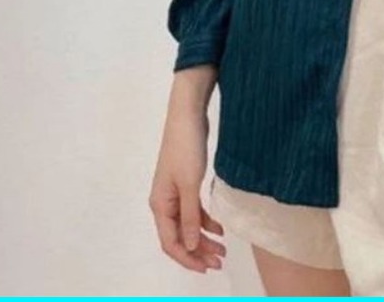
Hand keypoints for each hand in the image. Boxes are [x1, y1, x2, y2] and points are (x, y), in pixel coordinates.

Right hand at [149, 98, 225, 272]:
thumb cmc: (186, 148)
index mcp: (160, 205)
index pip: (171, 242)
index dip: (188, 258)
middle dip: (198, 251)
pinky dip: (205, 220)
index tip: (207, 267)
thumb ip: (189, 217)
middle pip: (179, 236)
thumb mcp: (190, 184)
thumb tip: (191, 246)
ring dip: (204, 238)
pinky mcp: (186, 183)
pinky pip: (194, 210)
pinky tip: (220, 227)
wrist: (188, 115)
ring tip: (223, 249)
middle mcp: (164, 202)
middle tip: (220, 261)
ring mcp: (175, 193)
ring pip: (188, 224)